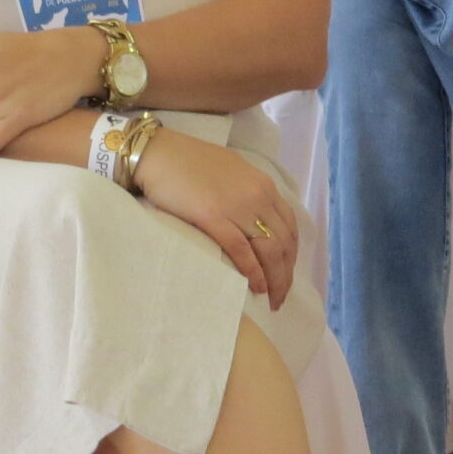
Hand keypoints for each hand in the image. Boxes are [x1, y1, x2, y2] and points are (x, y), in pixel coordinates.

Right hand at [135, 132, 300, 308]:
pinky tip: (254, 286)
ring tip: (271, 299)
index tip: (286, 275)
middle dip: (286, 274)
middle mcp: (257, 196)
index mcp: (264, 185)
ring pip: (268, 249)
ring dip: (274, 279)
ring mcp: (237, 206)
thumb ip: (249, 194)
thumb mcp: (232, 173)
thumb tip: (257, 222)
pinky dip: (252, 271)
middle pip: (283, 242)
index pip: (290, 227)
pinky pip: (241, 250)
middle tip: (280, 298)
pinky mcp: (213, 216)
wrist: (160, 153)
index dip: (292, 255)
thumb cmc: (191, 162)